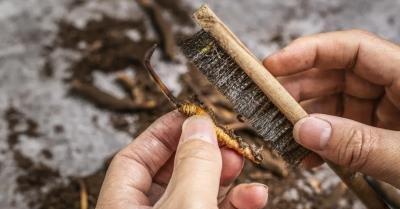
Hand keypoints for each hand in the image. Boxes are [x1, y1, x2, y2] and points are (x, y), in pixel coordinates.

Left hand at [96, 111, 267, 208]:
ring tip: (243, 161)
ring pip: (197, 191)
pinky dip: (235, 202)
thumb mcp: (187, 203)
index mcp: (121, 205)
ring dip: (225, 176)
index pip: (134, 157)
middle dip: (203, 151)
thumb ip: (193, 163)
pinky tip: (255, 196)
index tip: (193, 115)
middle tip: (226, 138)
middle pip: (170, 171)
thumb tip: (199, 124)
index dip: (163, 132)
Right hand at [264, 30, 399, 187]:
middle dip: (298, 90)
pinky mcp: (377, 129)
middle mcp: (394, 86)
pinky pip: (341, 127)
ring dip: (305, 120)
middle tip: (268, 106)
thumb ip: (360, 145)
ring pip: (333, 102)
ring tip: (283, 138)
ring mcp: (385, 108)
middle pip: (335, 74)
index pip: (352, 48)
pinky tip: (307, 157)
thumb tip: (306, 130)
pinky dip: (321, 140)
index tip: (274, 64)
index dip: (308, 51)